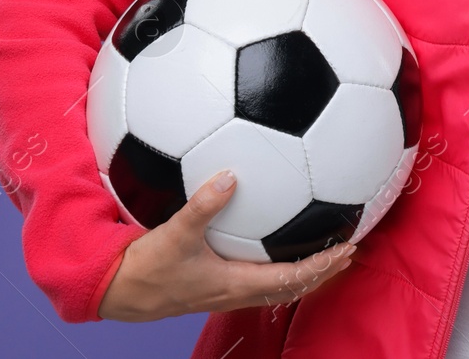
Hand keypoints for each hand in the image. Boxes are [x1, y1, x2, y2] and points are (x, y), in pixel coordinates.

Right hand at [97, 170, 355, 321]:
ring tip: (327, 249)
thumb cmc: (146, 268)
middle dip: (324, 269)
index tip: (349, 247)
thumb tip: (230, 177)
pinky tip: (278, 241)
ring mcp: (227, 291)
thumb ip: (203, 205)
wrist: (117, 292)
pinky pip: (259, 278)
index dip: (323, 264)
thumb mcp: (174, 233)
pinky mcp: (216, 285)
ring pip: (278, 286)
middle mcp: (237, 292)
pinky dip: (280, 266)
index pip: (293, 278)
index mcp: (236, 284)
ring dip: (306, 270)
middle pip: (294, 286)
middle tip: (351, 249)